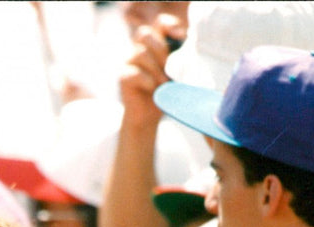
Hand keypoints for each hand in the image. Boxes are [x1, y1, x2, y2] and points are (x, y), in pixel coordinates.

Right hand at [119, 14, 181, 129]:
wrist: (148, 116)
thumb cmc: (165, 92)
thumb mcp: (177, 73)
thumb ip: (180, 58)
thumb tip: (190, 47)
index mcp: (155, 43)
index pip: (160, 23)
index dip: (169, 25)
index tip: (181, 36)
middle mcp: (139, 49)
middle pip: (144, 34)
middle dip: (160, 49)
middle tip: (168, 67)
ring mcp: (129, 62)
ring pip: (140, 53)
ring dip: (155, 68)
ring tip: (164, 83)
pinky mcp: (123, 77)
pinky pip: (133, 73)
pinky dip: (147, 80)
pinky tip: (154, 89)